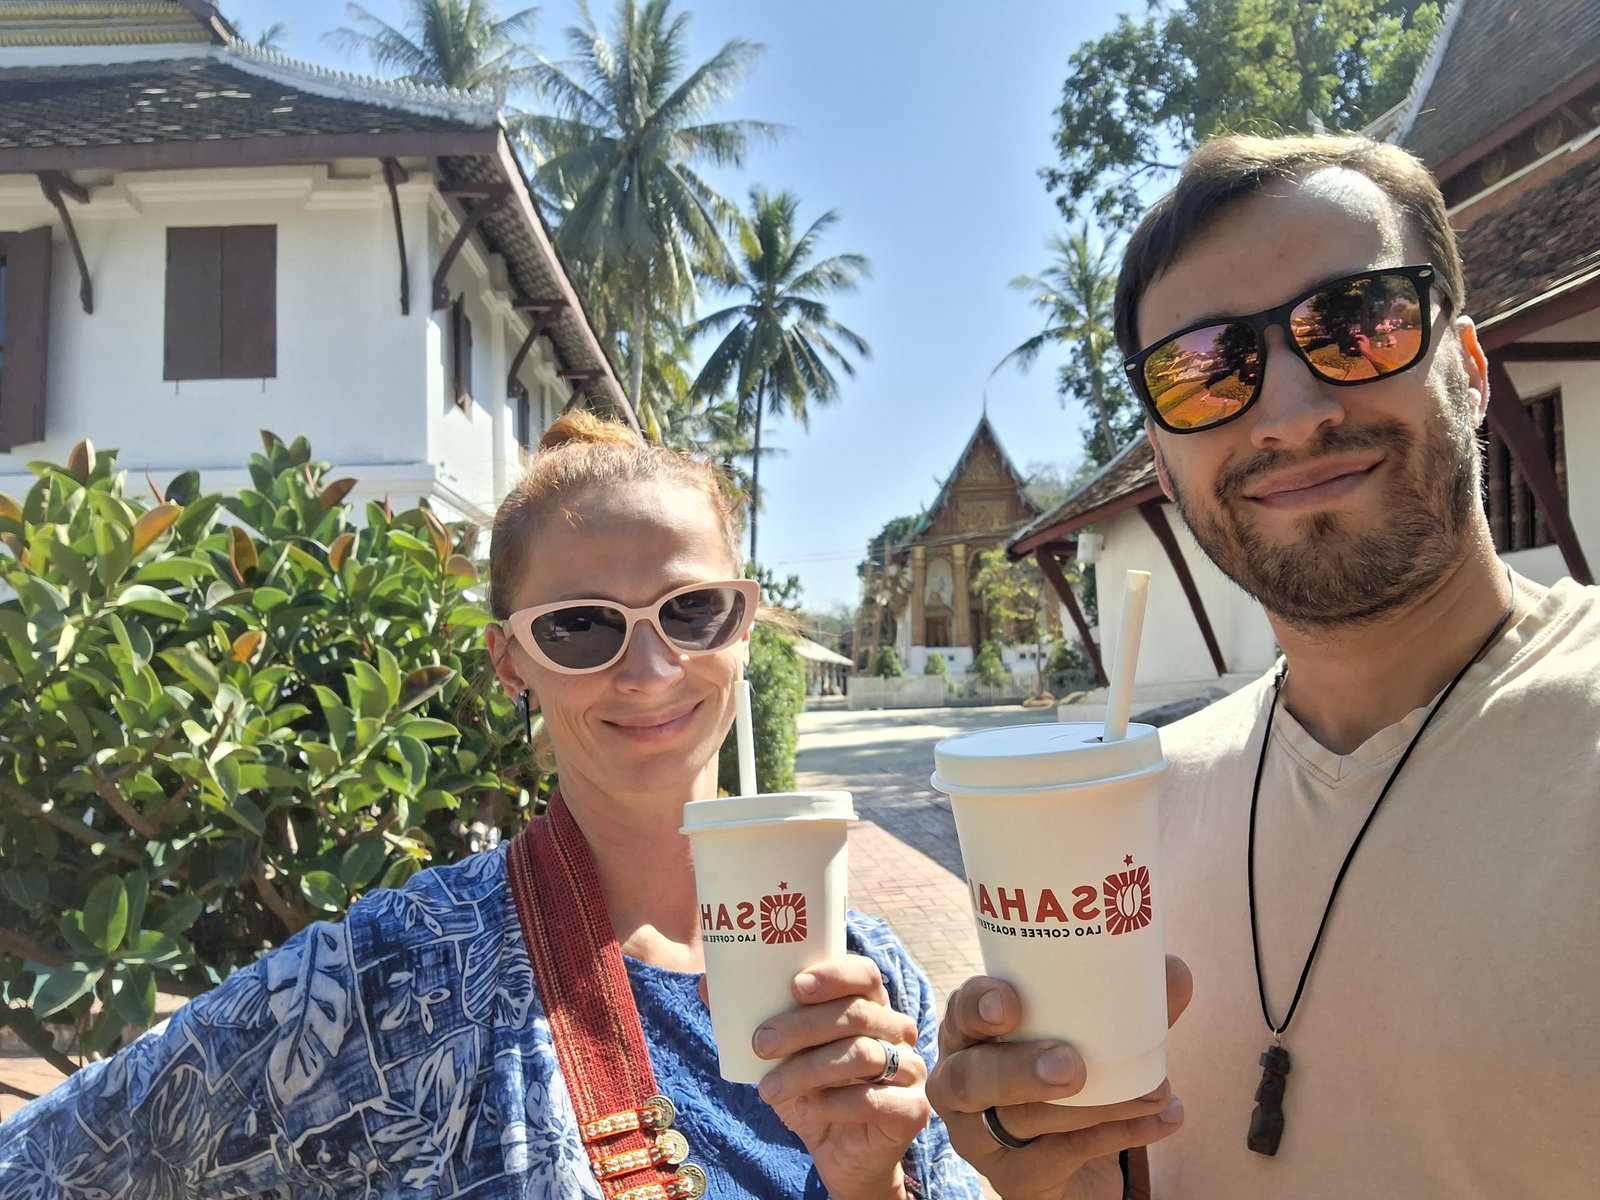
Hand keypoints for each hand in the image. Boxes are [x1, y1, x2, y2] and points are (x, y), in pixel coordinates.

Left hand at [751, 955, 929, 1199]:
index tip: (794, 985)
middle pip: (855, 1013)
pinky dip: (833, 1103)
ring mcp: (910, 1068)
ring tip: (769, 1089)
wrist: (840, 1154)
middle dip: (802, 1026)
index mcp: (870, 1004)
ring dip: (808, 1070)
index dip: (833, 974)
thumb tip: (707, 984)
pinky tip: (807, 1109)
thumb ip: (750, 1019)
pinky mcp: (912, 1109)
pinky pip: (872, 1099)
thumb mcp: (780, 1056)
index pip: (864, 973)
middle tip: (761, 1042)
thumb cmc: (812, 1092)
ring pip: (861, 1055)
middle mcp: (896, 1030)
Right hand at [925, 956, 1192, 1199]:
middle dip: (1018, 1069)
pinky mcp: (1012, 1180)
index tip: (1009, 1003)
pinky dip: (1118, 1134)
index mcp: (970, 1036)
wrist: (1071, 1160)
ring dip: (1091, 1107)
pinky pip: (1061, 1158)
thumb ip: (1127, 1006)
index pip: (959, 1013)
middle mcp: (960, 1086)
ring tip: (1152, 1091)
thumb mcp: (1092, 1038)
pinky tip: (1162, 1119)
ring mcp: (979, 1138)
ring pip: (1019, 1122)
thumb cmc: (1070, 1076)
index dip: (976, 1006)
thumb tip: (1175, 971)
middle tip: (1072, 1066)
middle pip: (970, 1078)